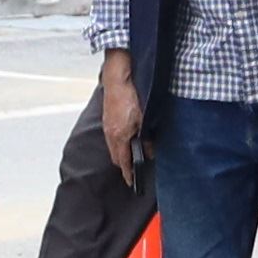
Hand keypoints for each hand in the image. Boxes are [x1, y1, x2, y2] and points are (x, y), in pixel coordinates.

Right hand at [95, 51, 143, 181]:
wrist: (117, 76)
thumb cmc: (130, 95)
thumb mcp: (144, 119)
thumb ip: (146, 137)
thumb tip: (150, 149)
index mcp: (119, 136)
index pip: (123, 162)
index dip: (128, 173)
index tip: (131, 181)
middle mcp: (110, 134)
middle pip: (116, 157)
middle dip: (124, 164)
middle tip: (133, 168)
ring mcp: (107, 126)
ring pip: (113, 146)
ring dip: (121, 151)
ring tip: (132, 152)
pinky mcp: (107, 118)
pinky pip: (112, 136)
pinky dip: (119, 141)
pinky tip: (126, 136)